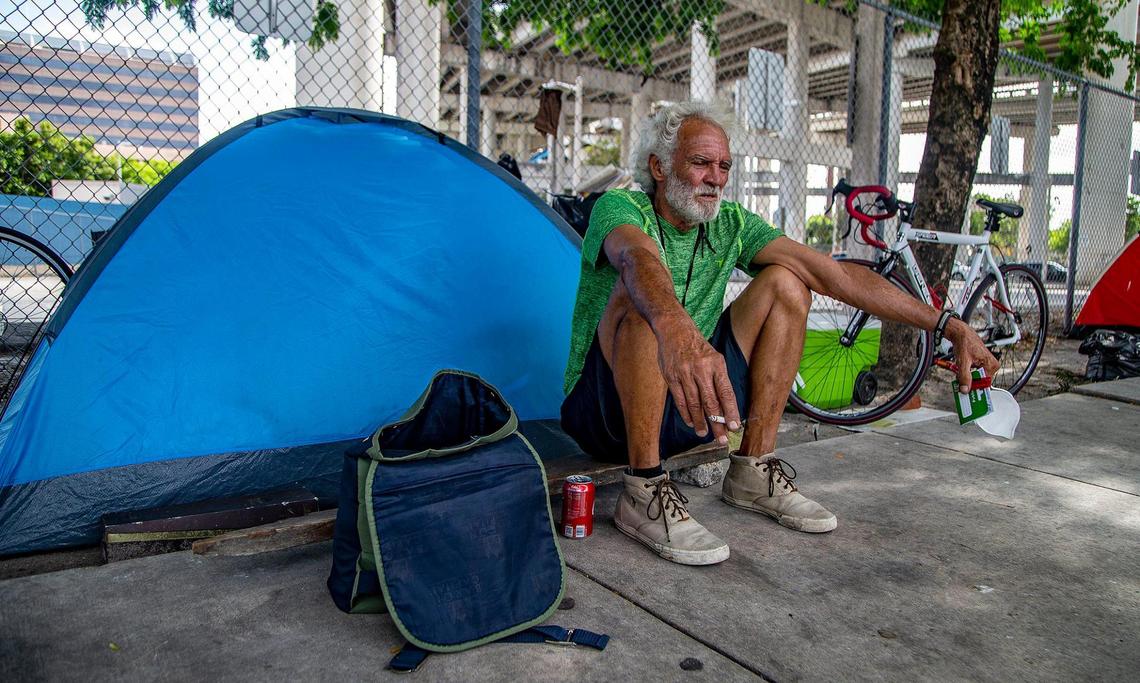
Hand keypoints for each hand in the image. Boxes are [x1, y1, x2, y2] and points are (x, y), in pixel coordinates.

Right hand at [655, 321, 741, 443]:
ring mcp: (685, 374)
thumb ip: (719, 380)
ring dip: (700, 422)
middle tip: (721, 438)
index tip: (734, 426)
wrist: (675, 330)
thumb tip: (726, 406)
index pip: (726, 393)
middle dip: (717, 423)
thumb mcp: (715, 358)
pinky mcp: (671, 377)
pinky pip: (680, 400)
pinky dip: (686, 413)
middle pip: (711, 402)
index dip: (730, 411)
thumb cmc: (698, 347)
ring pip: (694, 404)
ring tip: (704, 433)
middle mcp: (701, 369)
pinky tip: (691, 422)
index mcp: (716, 364)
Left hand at [944, 318, 999, 392]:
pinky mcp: (981, 363)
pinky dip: (966, 374)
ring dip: (966, 378)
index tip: (966, 392)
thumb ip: (964, 376)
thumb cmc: (964, 343)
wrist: (960, 333)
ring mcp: (987, 364)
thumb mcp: (963, 361)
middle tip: (959, 382)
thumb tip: (965, 390)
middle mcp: (992, 365)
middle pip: (980, 381)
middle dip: (969, 382)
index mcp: (992, 365)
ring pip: (976, 378)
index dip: (974, 388)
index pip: (985, 384)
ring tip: (958, 373)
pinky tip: (960, 370)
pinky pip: (974, 373)